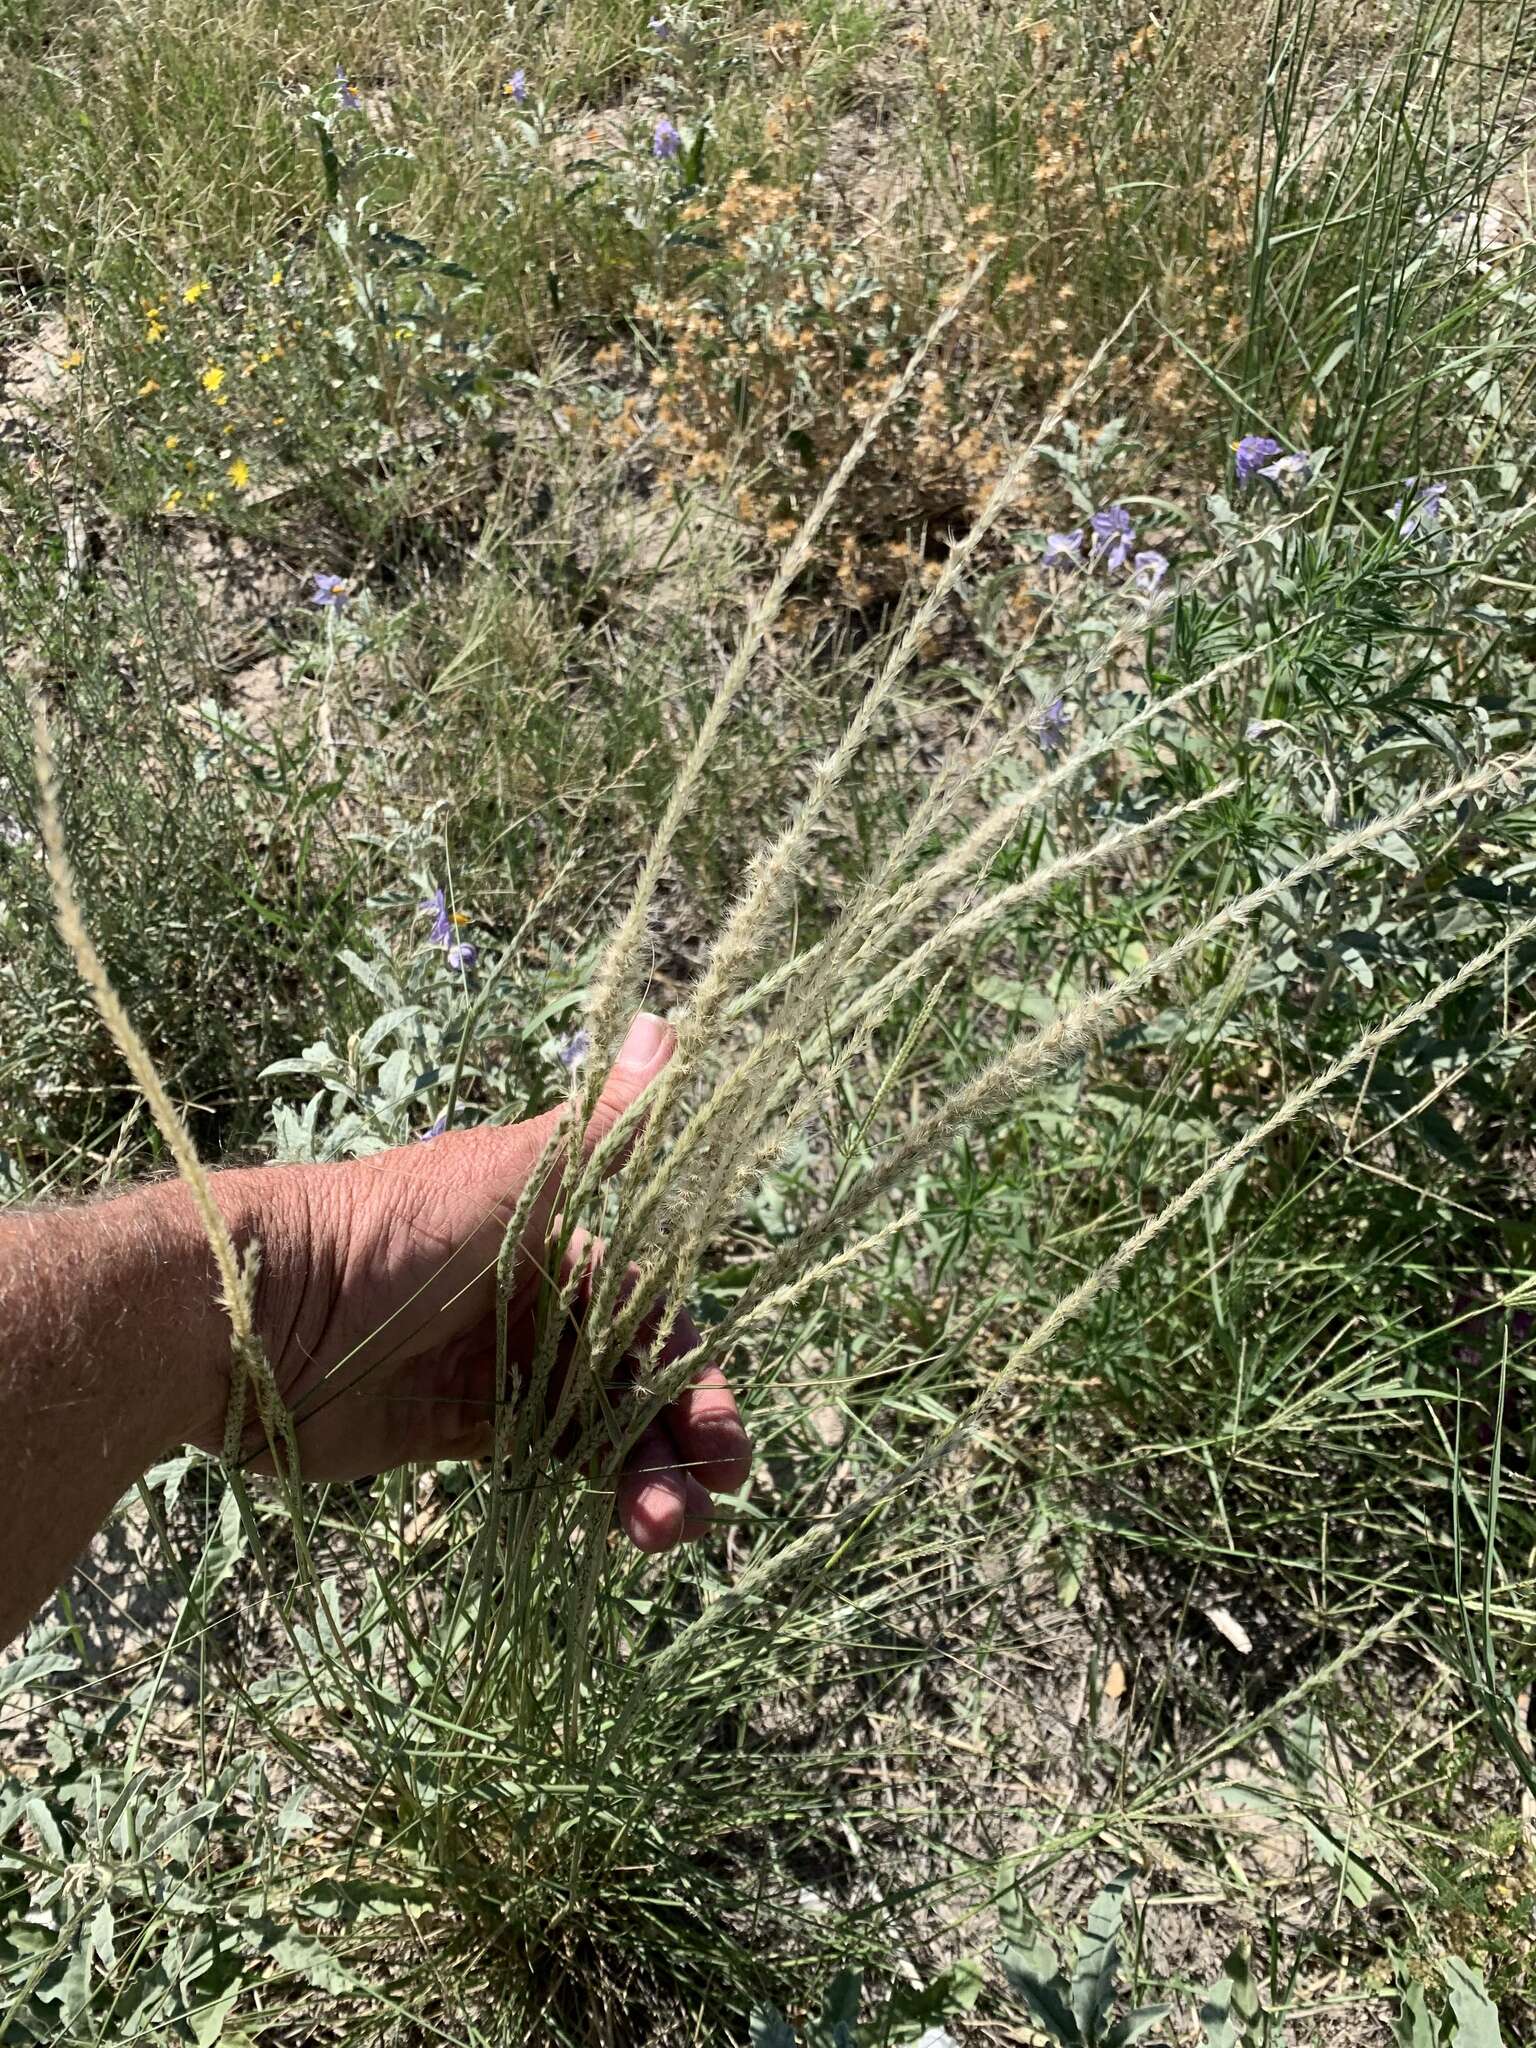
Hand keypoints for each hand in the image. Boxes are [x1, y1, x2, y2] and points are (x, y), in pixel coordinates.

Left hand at [198, 1013, 750, 1552]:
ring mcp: (495, 1367)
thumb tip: (667, 1022)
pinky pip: (538, 1461)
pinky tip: (614, 1527)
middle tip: (709, 1495)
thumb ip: (601, 1124)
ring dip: (639, 1478)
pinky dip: (582, 1490)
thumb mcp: (512, 1172)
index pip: (654, 1311)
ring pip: (592, 1427)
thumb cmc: (392, 1227)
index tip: (727, 1433)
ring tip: (663, 1533)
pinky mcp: (453, 1426)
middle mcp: (534, 1301)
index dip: (694, 1368)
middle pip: (632, 1377)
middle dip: (678, 1435)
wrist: (257, 1308)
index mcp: (560, 1238)